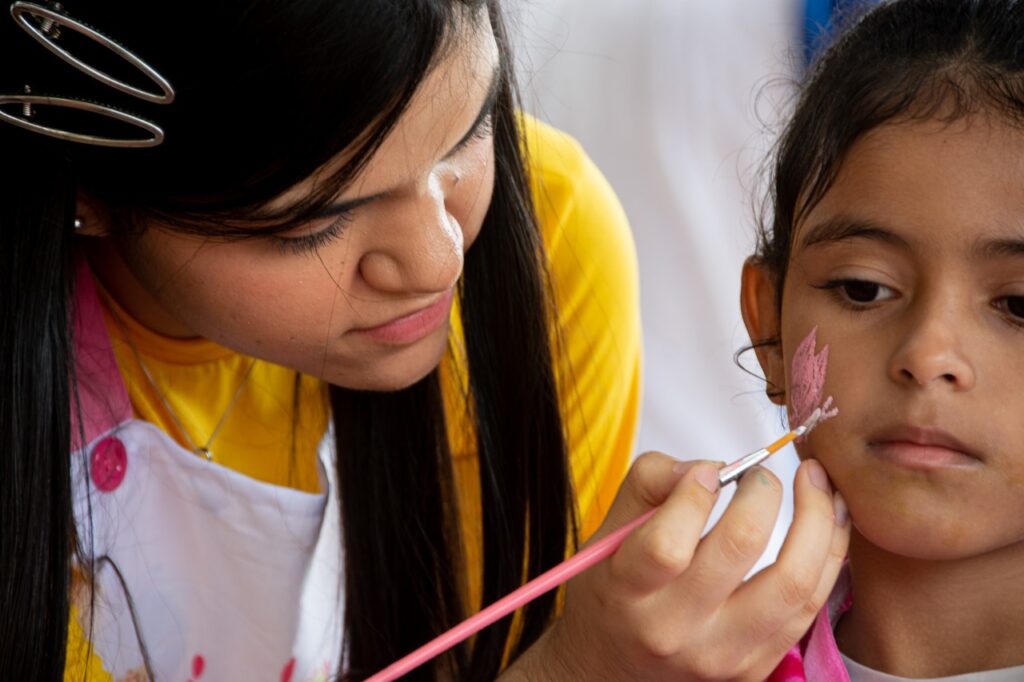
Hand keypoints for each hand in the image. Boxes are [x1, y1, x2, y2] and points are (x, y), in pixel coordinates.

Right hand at [502, 452, 849, 680]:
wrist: (614, 667)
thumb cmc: (614, 586)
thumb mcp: (609, 530)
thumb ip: (651, 482)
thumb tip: (713, 465)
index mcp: (628, 591)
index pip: (667, 544)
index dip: (694, 494)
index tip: (710, 470)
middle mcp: (673, 629)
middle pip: (738, 550)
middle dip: (762, 494)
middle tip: (761, 472)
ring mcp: (720, 655)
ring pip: (792, 584)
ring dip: (817, 521)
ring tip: (816, 481)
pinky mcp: (755, 668)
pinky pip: (808, 608)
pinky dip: (827, 556)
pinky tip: (829, 520)